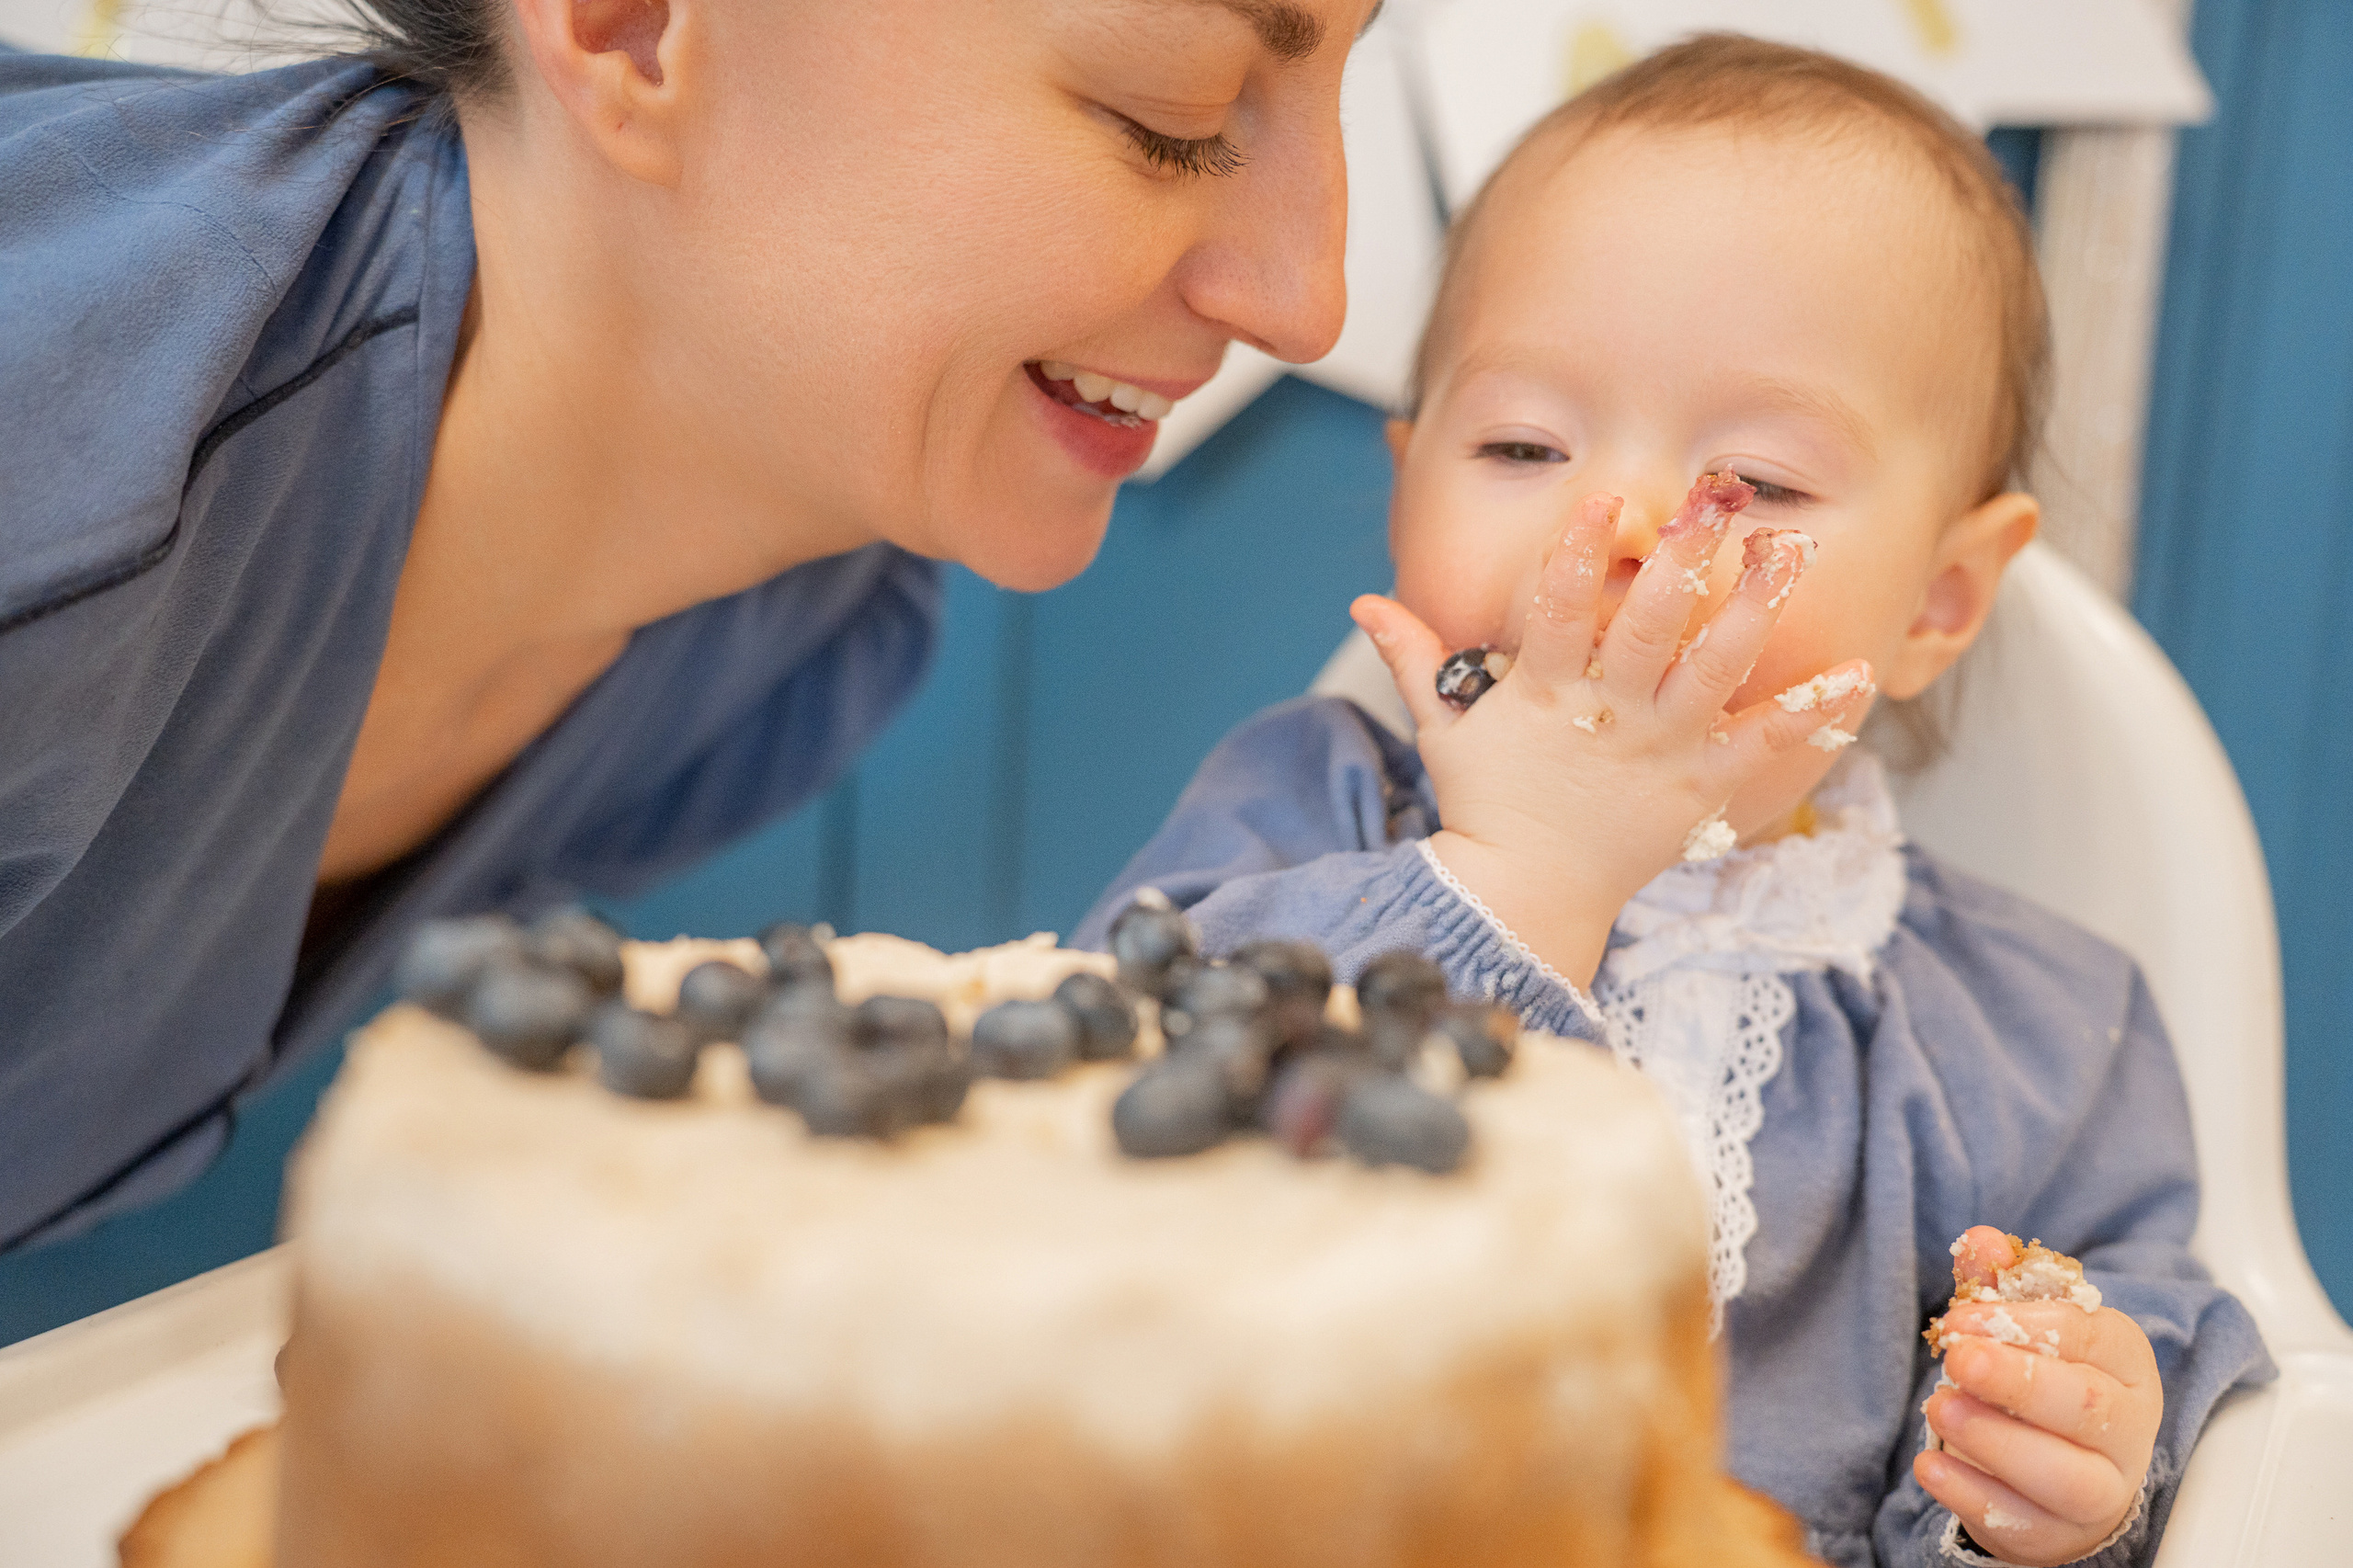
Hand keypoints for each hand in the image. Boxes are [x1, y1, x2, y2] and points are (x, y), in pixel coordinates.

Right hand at [1351, 478, 1871, 987]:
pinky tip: (1855, 671)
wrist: (1524, 896)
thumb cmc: (1486, 807)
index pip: (1558, 608)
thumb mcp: (1443, 730)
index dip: (1581, 552)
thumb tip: (1364, 601)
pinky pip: (1761, 745)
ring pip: (1713, 668)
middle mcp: (1606, 714)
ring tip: (1790, 550)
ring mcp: (1658, 750)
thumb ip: (1414, 658)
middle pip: (1648, 625)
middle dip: (1680, 559)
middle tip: (1713, 500)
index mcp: (1542, 693)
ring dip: (1754, 608)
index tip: (1605, 498)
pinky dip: (1809, 713)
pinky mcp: (1699, 788)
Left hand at [1916, 1302, 2162, 1564]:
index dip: (2020, 1325)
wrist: (2061, 1469)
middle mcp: (2126, 1430)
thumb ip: (2001, 1284)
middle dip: (2016, 1381)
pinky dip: (1970, 1492)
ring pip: (2064, 1475)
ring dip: (1992, 1438)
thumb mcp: (2025, 1328)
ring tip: (1938, 1408)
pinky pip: (2021, 1521)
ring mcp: (2101, 1491)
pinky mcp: (2059, 1533)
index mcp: (2124, 1363)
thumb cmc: (2044, 1383)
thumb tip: (1982, 1240)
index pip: (2089, 1338)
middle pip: (2086, 1407)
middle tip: (1956, 1360)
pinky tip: (1930, 1465)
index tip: (1959, 1318)